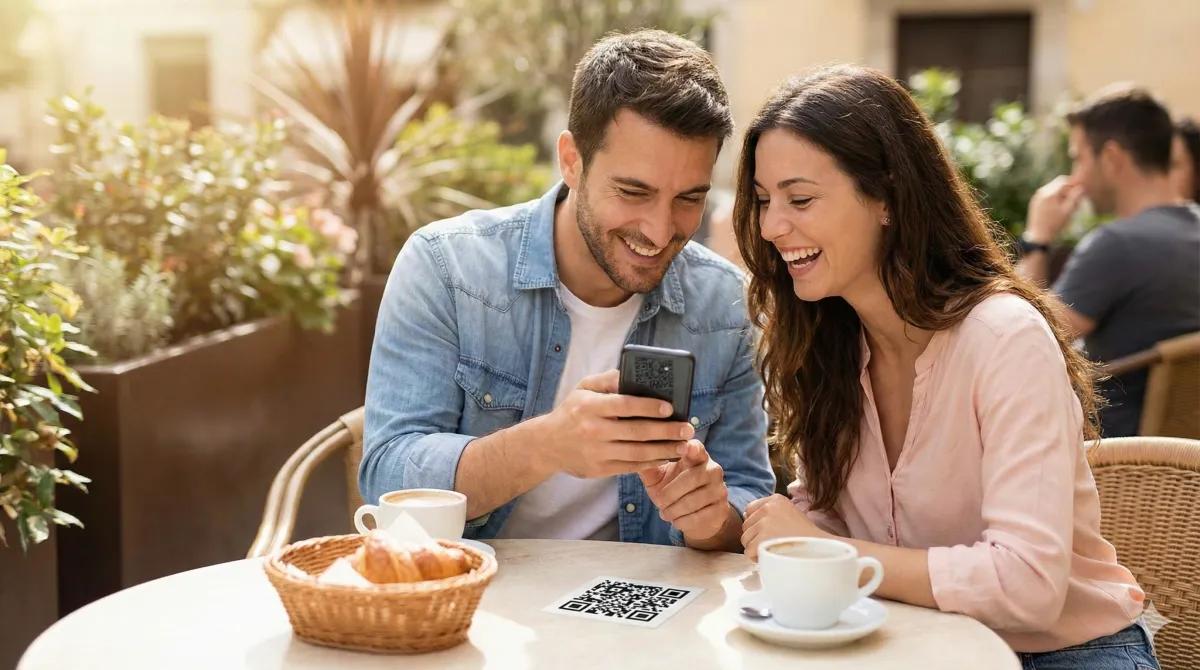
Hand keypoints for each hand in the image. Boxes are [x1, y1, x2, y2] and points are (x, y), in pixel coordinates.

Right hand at [536, 370, 693, 478]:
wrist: (547, 444)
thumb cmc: (571, 412)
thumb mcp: (583, 388)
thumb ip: (607, 379)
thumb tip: (630, 374)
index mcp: (590, 407)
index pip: (625, 405)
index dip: (649, 407)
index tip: (670, 408)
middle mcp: (594, 430)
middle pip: (636, 431)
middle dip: (666, 431)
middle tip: (687, 428)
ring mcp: (597, 452)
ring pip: (637, 452)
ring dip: (664, 450)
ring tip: (682, 445)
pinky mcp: (601, 469)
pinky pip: (631, 467)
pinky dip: (651, 462)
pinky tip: (665, 456)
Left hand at [640, 440, 731, 540]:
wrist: (694, 516)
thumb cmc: (672, 490)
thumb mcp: (658, 477)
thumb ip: (649, 467)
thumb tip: (635, 458)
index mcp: (696, 457)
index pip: (696, 447)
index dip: (691, 447)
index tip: (684, 447)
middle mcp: (712, 469)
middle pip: (691, 478)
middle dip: (670, 493)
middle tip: (658, 501)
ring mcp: (719, 489)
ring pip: (694, 500)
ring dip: (674, 510)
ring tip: (664, 513)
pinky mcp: (722, 509)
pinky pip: (700, 516)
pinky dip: (683, 521)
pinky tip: (676, 520)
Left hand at [741, 494, 825, 560]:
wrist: (821, 549)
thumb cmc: (805, 536)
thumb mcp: (789, 513)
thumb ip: (770, 512)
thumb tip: (745, 515)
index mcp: (775, 499)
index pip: (750, 510)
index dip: (757, 525)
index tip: (771, 532)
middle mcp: (768, 507)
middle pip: (746, 526)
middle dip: (756, 537)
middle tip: (774, 543)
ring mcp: (765, 522)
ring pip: (745, 539)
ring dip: (756, 548)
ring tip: (775, 549)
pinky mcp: (763, 538)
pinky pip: (749, 551)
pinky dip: (758, 558)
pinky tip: (772, 556)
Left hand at [1025, 175, 1084, 243]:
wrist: (1038, 236)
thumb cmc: (1055, 225)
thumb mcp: (1068, 211)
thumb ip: (1075, 197)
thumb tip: (1080, 187)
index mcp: (1050, 193)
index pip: (1063, 180)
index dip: (1072, 185)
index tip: (1078, 194)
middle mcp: (1041, 192)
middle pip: (1057, 184)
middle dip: (1066, 190)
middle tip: (1073, 201)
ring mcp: (1036, 197)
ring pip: (1052, 189)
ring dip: (1060, 194)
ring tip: (1065, 207)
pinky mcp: (1034, 202)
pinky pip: (1046, 195)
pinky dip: (1053, 198)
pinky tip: (1057, 210)